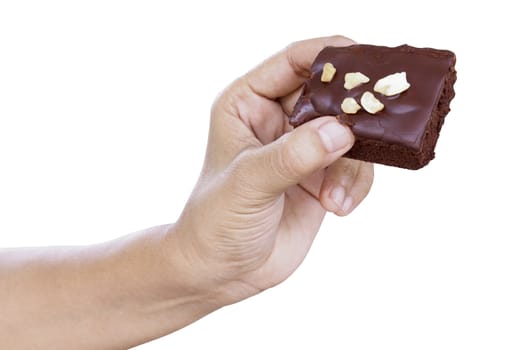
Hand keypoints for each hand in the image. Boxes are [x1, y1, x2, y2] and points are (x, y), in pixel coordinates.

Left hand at [174, 36, 373, 304]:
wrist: (222, 272)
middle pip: (331, 94)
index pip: (293, 62)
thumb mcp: (248, 184)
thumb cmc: (215, 222)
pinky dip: (355, 186)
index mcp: (249, 104)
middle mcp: (278, 120)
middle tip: (376, 124)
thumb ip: (293, 155)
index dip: (330, 57)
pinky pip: (356, 167)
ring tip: (334, 197)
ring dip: (353, 163)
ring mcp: (302, 149)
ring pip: (350, 134)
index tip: (366, 64)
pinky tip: (336, 208)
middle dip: (355, 111)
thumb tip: (341, 130)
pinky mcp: (321, 177)